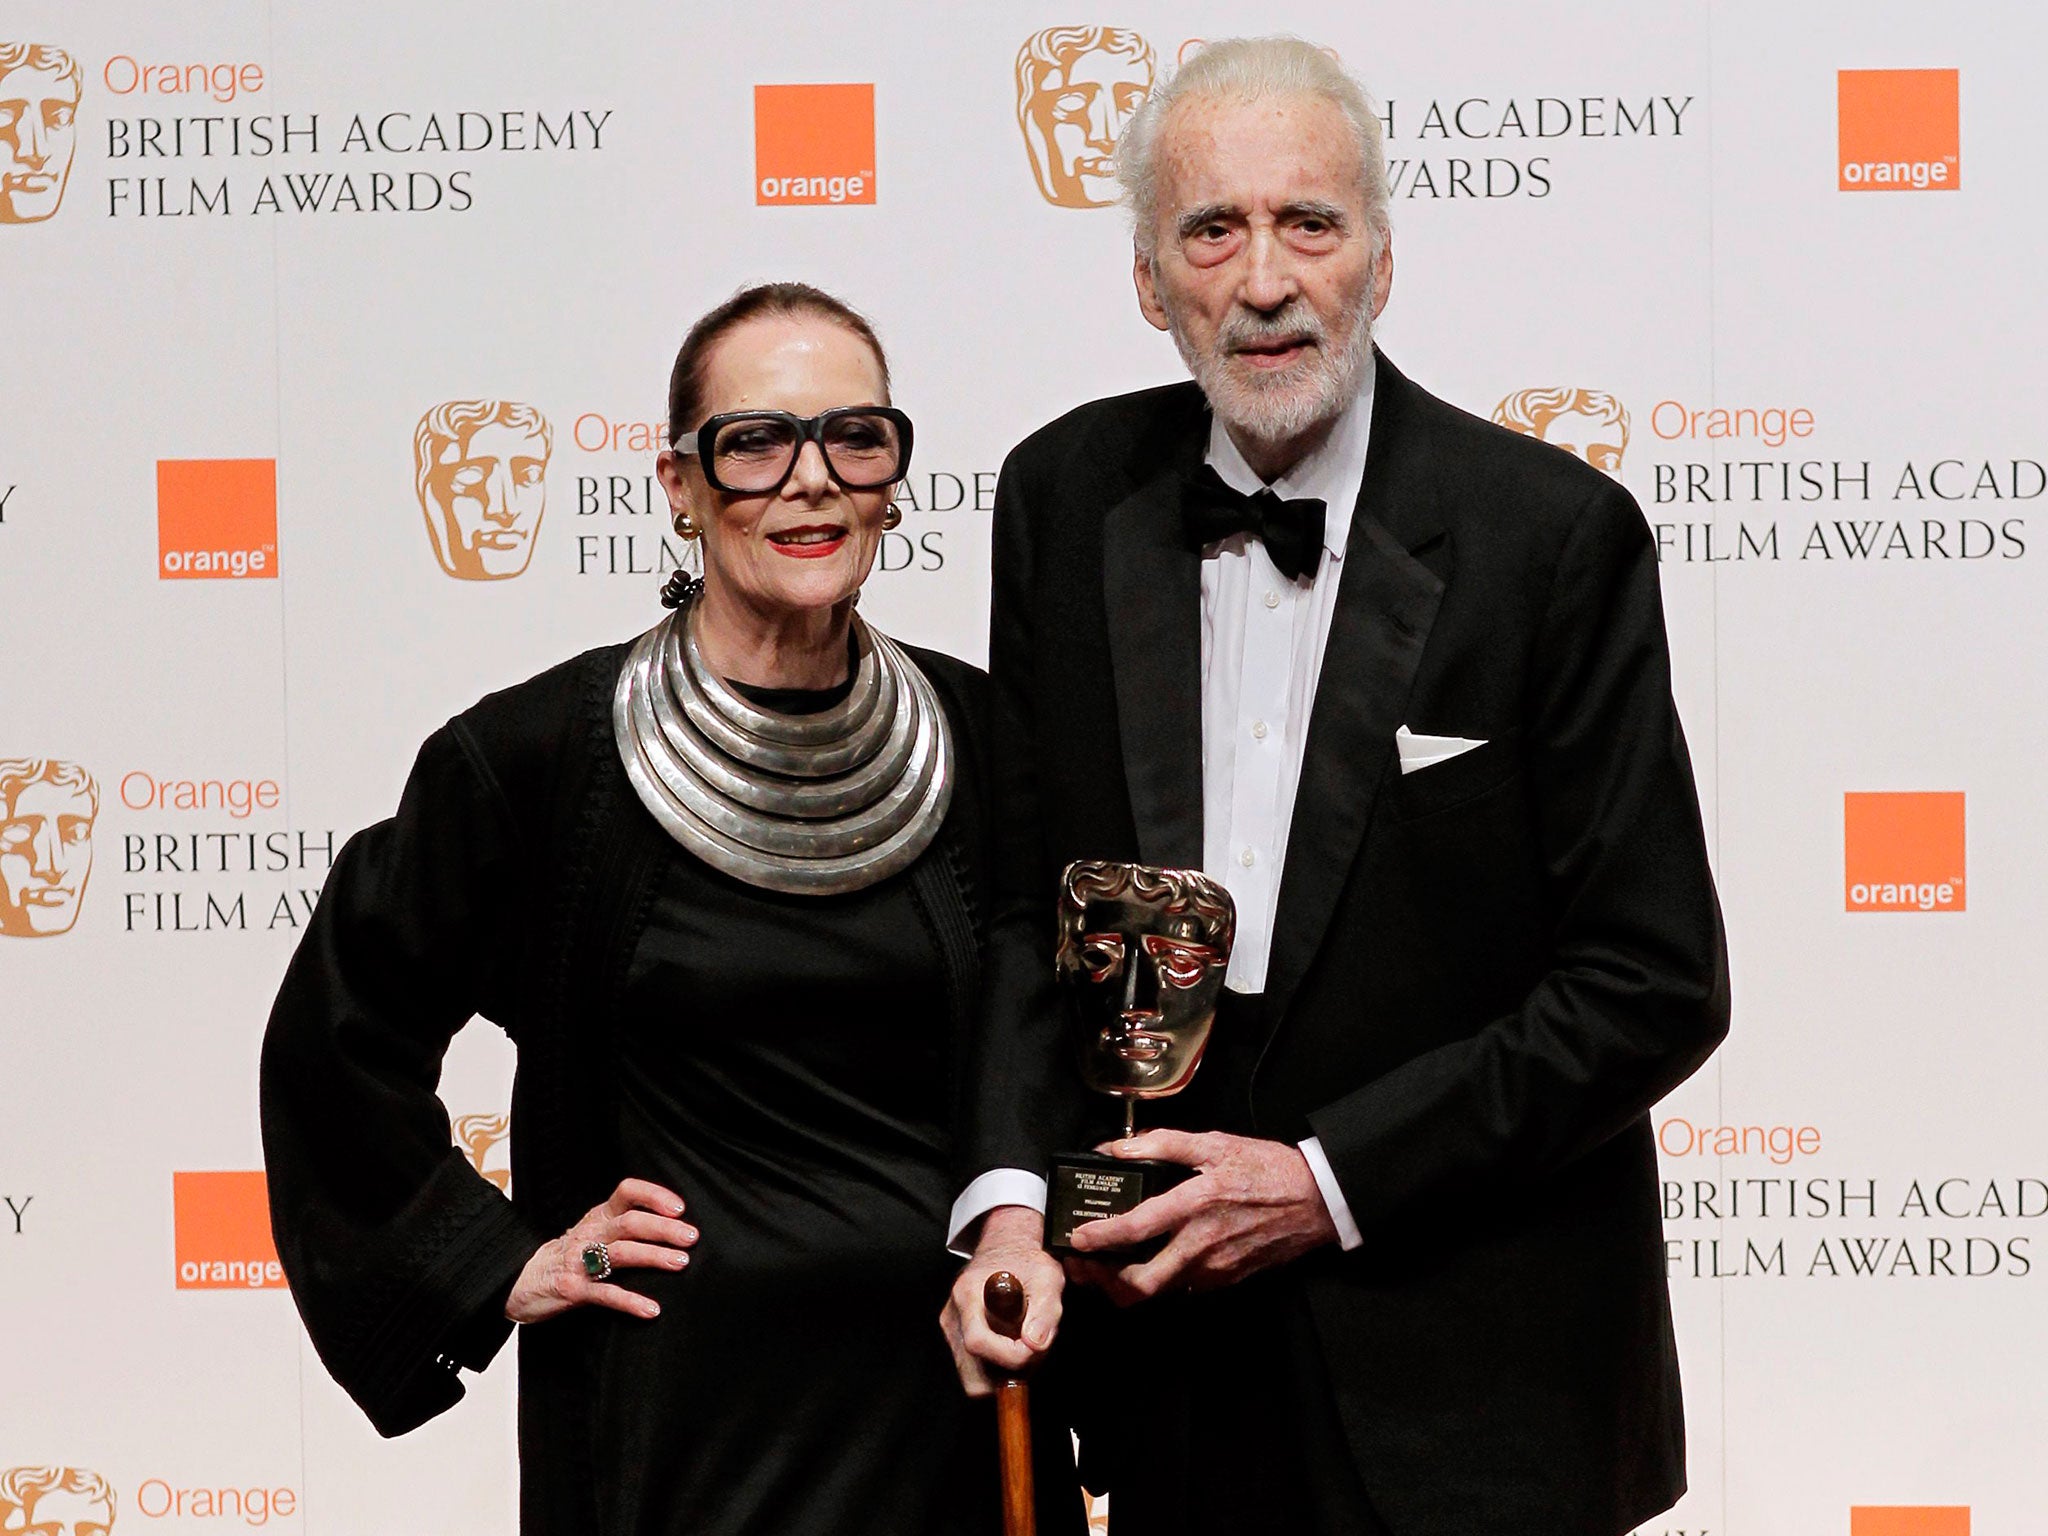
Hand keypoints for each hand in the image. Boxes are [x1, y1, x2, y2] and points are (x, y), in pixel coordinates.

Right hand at [506, 1178, 696, 1324]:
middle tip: (691, 1238)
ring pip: (622, 1253)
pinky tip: (651, 1309)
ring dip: (654, 1256)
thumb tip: (674, 1224)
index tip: (680, 1208)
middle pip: (631, 1223)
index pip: (627, 1192)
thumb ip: (623, 1223)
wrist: (520, 1279)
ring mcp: (580, 1261)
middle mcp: (590, 1233)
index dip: (654, 1196)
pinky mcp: (573, 1289)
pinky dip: (631, 1301)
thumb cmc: (568, 1254)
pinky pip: (606, 1294)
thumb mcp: (593, 1229)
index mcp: (598, 1216)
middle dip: (664, 1229)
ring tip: (680, 1263)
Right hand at [940, 1205, 1064, 1397]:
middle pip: (972, 1375)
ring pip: (974, 1378)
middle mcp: (952, 1315)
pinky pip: (974, 1371)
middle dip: (1006, 1375)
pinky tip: (1012, 1345)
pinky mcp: (956, 1339)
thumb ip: (1046, 1312)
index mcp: (968, 1294)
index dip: (1009, 1355)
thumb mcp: (1048, 1278)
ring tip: (1024, 1346)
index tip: (1034, 1347)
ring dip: (1003, 1374)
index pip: (978, 1343)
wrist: (1007, 1249)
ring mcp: (951, 1329)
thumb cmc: (1028, 1262)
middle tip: (1031, 1352)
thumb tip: (1034, 1345)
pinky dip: (996, 1368)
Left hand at [1065, 1130, 1336, 1302]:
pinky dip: (1160, 1280)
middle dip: (1105, 1282)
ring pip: (1161, 1291)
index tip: (1077, 1239)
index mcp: (1196, 1205)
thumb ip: (1163, 1143)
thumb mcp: (1215, 1143)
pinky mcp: (1227, 1280)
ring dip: (1128, 1284)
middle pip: (1142, 1284)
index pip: (1138, 1229)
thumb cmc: (1267, 1168)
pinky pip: (1184, 1287)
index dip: (1102, 1238)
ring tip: (1106, 1266)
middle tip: (1084, 1267)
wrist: (1317, 1200)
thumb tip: (1119, 1147)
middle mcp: (1202, 1245)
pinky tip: (1149, 1261)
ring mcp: (1215, 1269)